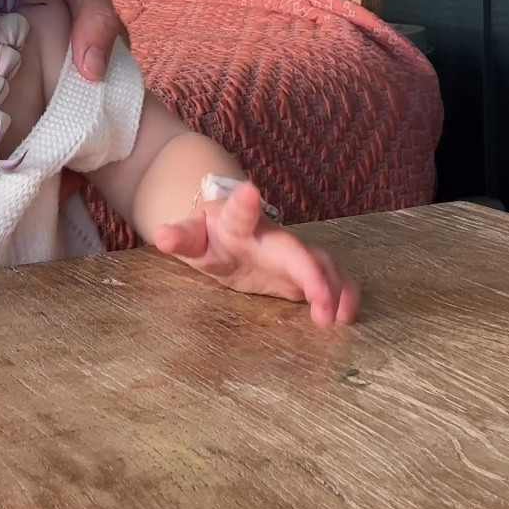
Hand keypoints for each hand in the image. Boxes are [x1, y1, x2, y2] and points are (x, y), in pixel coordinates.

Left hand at [155, 183, 359, 327]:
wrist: (229, 230)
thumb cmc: (210, 233)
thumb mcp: (191, 237)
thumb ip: (180, 236)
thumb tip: (161, 235)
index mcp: (238, 224)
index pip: (240, 212)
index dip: (244, 203)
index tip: (249, 190)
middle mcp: (273, 236)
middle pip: (296, 250)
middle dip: (311, 272)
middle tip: (320, 298)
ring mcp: (294, 252)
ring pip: (321, 264)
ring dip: (332, 288)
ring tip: (336, 318)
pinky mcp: (306, 271)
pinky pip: (333, 279)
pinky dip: (344, 295)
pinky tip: (348, 315)